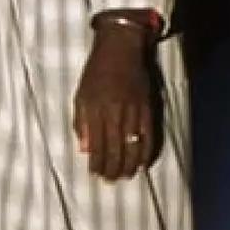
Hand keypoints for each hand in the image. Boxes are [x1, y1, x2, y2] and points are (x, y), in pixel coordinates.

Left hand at [72, 22, 155, 181]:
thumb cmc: (96, 71)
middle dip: (112, 169)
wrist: (121, 48)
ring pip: (132, 146)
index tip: (95, 174)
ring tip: (125, 176)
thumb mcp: (80, 94)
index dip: (96, 163)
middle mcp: (114, 113)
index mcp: (95, 109)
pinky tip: (143, 163)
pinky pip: (149, 135)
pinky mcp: (148, 108)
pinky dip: (147, 152)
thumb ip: (80, 122)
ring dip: (129, 165)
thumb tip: (84, 149)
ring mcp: (133, 111)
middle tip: (111, 181)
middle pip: (114, 149)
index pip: (96, 144)